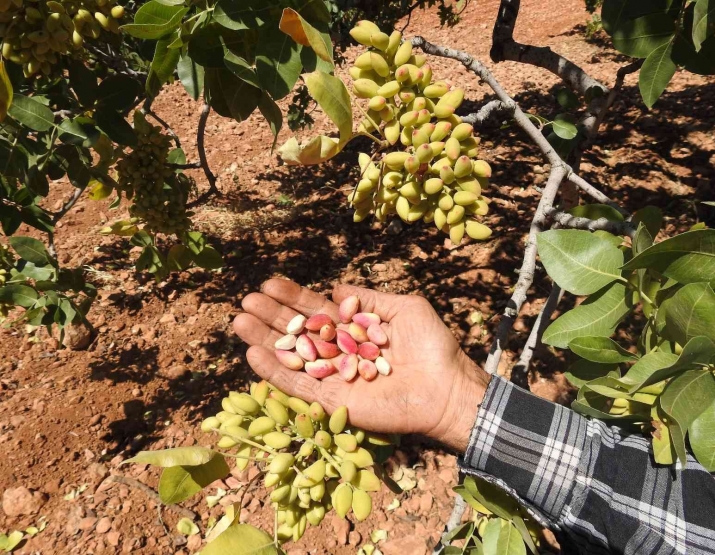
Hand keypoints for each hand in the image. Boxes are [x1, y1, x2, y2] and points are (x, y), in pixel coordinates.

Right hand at [233, 279, 489, 452]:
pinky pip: (299, 387)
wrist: (446, 387)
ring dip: (264, 341)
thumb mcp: (404, 308)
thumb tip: (335, 289)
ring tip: (239, 322)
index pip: (316, 311)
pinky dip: (275, 373)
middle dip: (272, 316)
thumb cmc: (432, 345)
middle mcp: (339, 354)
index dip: (293, 298)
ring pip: (292, 357)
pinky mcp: (333, 402)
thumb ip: (369, 298)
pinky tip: (253, 354)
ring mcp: (334, 378)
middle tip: (246, 300)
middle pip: (298, 332)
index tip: (269, 283)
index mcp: (354, 330)